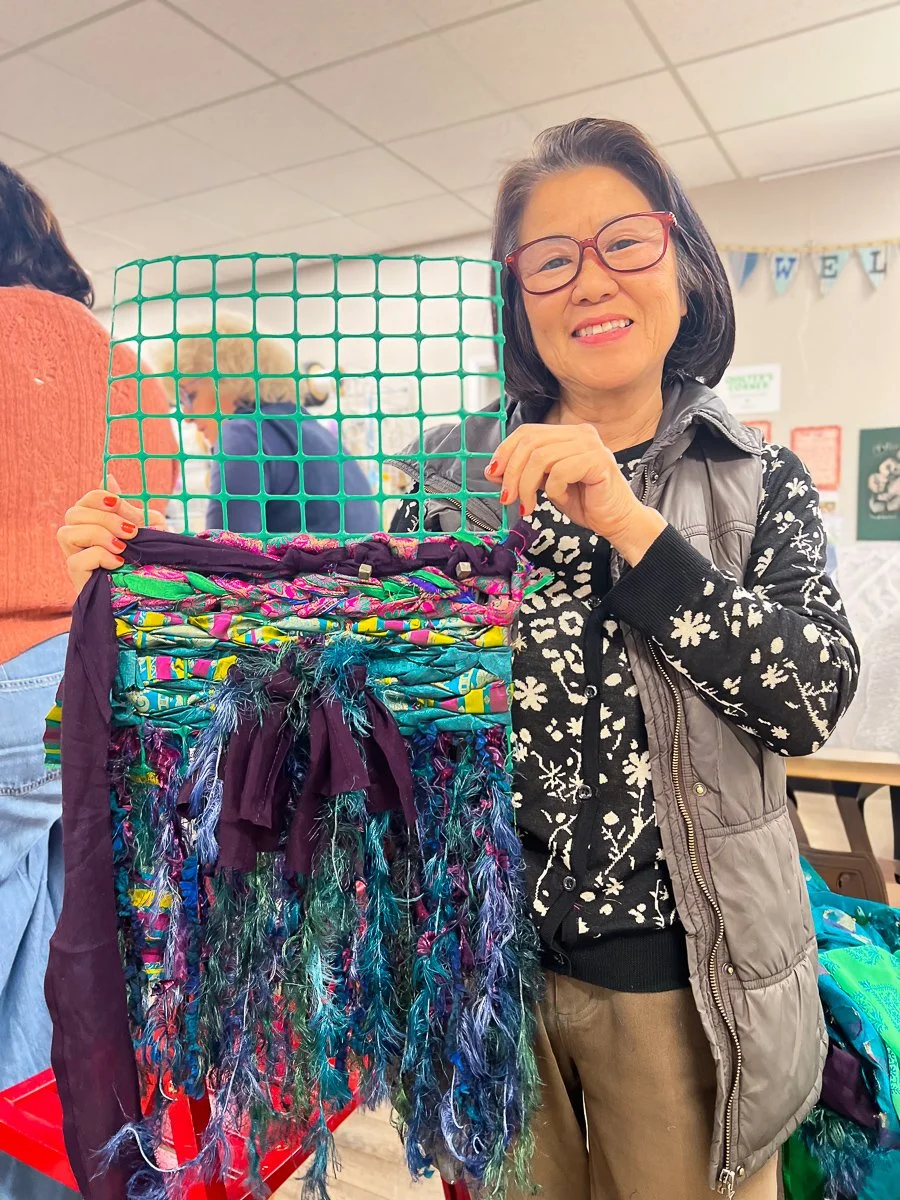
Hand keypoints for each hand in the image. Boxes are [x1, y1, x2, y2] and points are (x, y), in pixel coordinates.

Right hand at [57, 476, 165, 594]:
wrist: (151, 594)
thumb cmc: (146, 559)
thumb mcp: (146, 530)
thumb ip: (129, 508)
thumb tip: (108, 477)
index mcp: (93, 524)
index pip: (84, 500)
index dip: (100, 498)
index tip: (121, 504)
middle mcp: (79, 539)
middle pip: (73, 513)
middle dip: (104, 518)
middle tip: (131, 531)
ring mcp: (75, 558)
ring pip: (66, 533)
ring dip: (97, 534)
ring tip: (122, 546)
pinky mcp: (78, 578)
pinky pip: (76, 560)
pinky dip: (99, 556)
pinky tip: (118, 562)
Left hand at [485, 423, 665, 564]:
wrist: (616, 521)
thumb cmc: (585, 502)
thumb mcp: (547, 484)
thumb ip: (526, 473)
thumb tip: (493, 471)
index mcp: (568, 434)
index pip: (527, 432)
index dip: (505, 452)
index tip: (494, 475)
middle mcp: (580, 433)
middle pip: (530, 443)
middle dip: (512, 473)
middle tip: (507, 497)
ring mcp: (591, 445)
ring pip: (541, 458)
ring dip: (527, 486)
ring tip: (527, 506)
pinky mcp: (598, 461)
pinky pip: (560, 472)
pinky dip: (553, 490)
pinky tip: (560, 499)